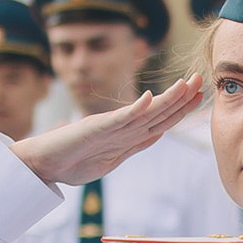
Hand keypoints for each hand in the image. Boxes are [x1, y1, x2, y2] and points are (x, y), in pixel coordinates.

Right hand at [14, 78, 204, 187]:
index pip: (160, 120)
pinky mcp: (94, 128)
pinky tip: (148, 99)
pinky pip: (118, 119)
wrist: (41, 163)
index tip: (199, 95)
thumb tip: (156, 137)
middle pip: (158, 111)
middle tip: (201, 79)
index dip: (181, 108)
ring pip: (144, 112)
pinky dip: (134, 109)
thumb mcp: (112, 159)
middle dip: (181, 97)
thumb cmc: (72, 162)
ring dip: (166, 99)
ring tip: (185, 84)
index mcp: (128, 135)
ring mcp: (109, 127)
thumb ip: (134, 146)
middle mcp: (122, 127)